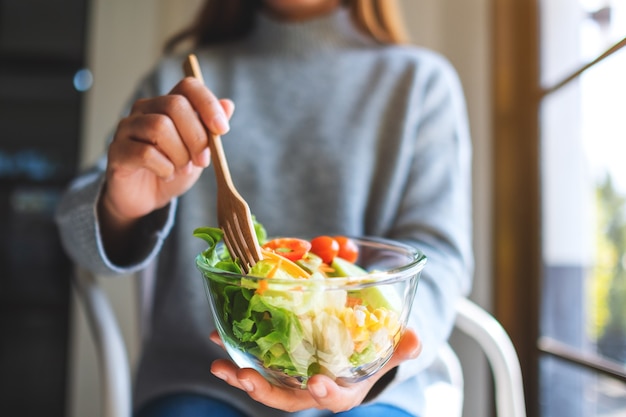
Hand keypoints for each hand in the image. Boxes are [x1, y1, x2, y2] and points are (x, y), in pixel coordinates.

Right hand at [98, 78, 233, 255]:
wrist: (147, 199)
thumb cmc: (173, 171)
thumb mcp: (198, 151)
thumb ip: (210, 130)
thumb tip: (228, 104)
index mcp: (168, 105)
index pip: (188, 87)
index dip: (207, 104)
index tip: (222, 129)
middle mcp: (145, 109)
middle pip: (175, 105)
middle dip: (197, 137)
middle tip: (202, 161)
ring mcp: (128, 128)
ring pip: (159, 127)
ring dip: (180, 154)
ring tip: (182, 170)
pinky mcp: (117, 151)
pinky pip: (145, 153)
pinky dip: (164, 168)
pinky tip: (166, 175)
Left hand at [209, 329, 420, 412]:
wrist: (354, 355)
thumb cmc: (372, 355)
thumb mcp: (389, 352)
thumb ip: (401, 348)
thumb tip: (417, 338)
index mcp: (342, 391)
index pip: (334, 400)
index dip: (325, 394)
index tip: (316, 384)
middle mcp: (313, 390)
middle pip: (287, 398)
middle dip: (264, 390)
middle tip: (243, 375)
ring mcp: (293, 380)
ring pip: (266, 384)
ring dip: (241, 374)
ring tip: (219, 363)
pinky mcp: (280, 366)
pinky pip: (257, 363)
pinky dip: (239, 353)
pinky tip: (220, 336)